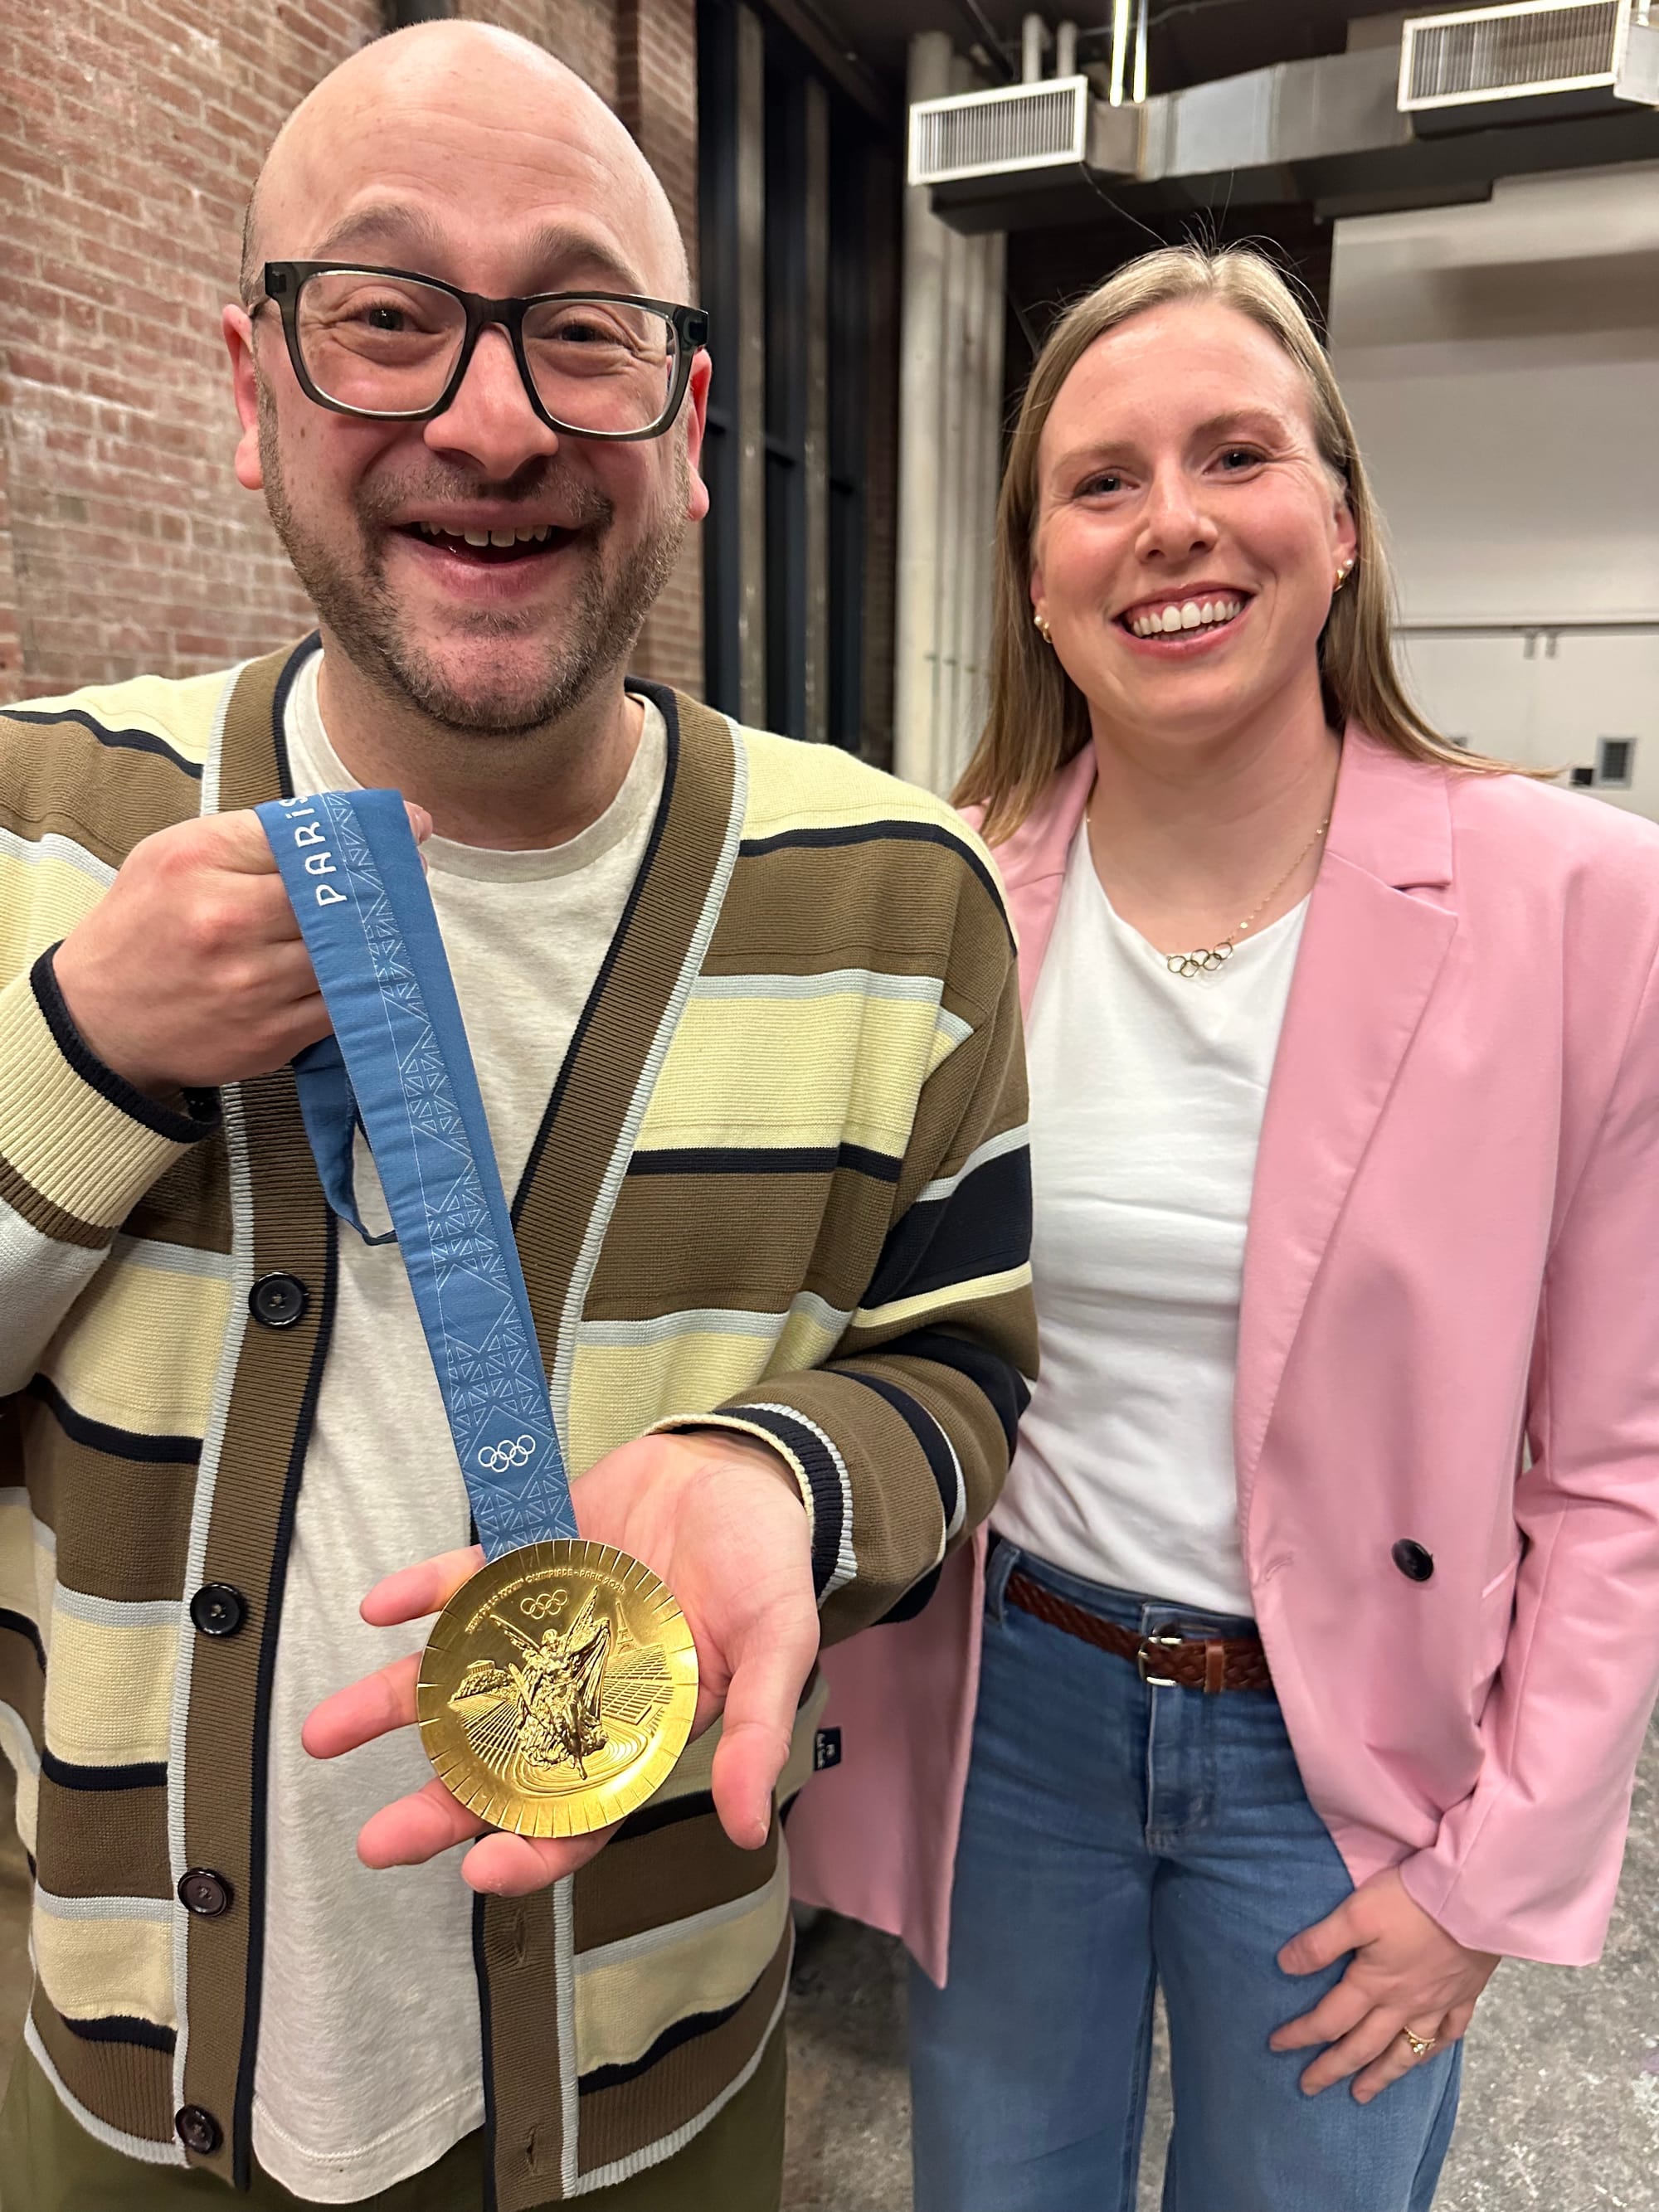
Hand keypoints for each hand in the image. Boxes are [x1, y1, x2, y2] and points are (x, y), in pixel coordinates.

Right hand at [52, 802, 430, 1098]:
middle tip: (412, 874)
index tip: (409, 827)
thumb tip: (339, 823)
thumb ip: (252, 837)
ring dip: (383, 938)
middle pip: (338, 893)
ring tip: (398, 921)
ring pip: (350, 951)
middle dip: (384, 884)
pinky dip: (363, 986)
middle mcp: (227, 920)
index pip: (307, 838)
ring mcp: (252, 983)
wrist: (96, 1019)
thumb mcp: (176, 856)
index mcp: (201, 862)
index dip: (364, 835)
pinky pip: (342, 1003)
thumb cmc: (143, 925)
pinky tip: (372, 970)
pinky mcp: (271, 1034)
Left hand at [303, 1429, 817, 1895]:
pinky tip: (381, 1606)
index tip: (480, 1869)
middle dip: (438, 1806)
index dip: (532, 1848)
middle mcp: (580, 1688)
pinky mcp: (526, 1563)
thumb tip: (747, 1826)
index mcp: (640, 1727)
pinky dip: (421, 1594)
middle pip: (501, 1763)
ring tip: (323, 1733)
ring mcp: (545, 1628)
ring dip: (395, 1705)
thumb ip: (757, 1727)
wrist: (743, 1466)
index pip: (581, 1810)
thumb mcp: (779, 1640)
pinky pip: (464, 1584)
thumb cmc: (768, 1562)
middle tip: (377, 1842)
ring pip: (462, 1680)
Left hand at [1271, 1867, 1498, 2100]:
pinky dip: (1433, 2051)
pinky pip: (1449, 2034)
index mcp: (1374, 1984)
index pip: (1330, 2019)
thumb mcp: (1356, 1913)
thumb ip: (1321, 1943)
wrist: (1475, 1899)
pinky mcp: (1465, 1995)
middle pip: (1363, 2045)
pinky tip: (1424, 2056)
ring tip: (1362, 2094)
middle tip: (1309, 2088)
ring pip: (1405, 2051)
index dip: (1301, 2034)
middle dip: (1333, 2068)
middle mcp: (1404, 2003)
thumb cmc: (1411, 1901)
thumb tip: (1284, 1967)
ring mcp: (1438, 2003)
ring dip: (1381, 2075)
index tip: (1276, 2046)